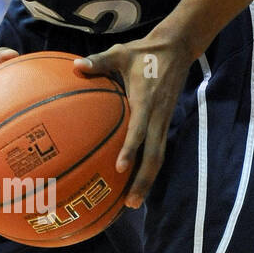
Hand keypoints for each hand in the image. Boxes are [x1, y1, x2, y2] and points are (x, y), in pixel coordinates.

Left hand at [73, 29, 195, 207]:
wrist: (177, 49)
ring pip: (158, 158)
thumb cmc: (143, 52)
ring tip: (132, 203)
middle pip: (154, 155)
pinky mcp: (164, 124)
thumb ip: (98, 62)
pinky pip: (157, 152)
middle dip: (143, 180)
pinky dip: (148, 170)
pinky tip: (136, 184)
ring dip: (147, 181)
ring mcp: (163, 122)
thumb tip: (76, 66)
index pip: (139, 129)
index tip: (120, 167)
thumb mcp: (120, 52)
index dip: (130, 149)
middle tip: (128, 203)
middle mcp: (157, 116)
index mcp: (146, 100)